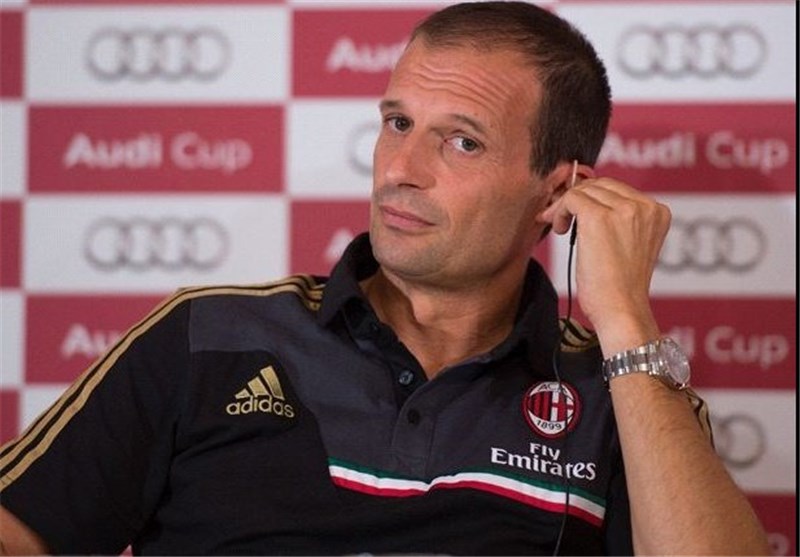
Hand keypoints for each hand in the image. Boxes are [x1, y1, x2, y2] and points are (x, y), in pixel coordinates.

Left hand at [538, 177, 670, 354]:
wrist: (621, 310)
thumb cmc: (620, 287)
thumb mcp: (629, 245)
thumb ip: (619, 220)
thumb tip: (584, 198)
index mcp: (658, 212)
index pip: (617, 189)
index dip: (592, 199)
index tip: (576, 216)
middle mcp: (645, 206)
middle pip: (600, 185)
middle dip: (577, 199)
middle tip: (561, 220)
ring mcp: (624, 210)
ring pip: (584, 190)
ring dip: (565, 206)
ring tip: (560, 229)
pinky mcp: (598, 217)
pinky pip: (571, 198)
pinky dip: (559, 210)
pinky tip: (558, 229)